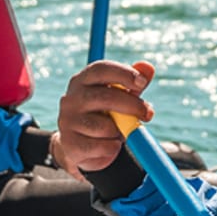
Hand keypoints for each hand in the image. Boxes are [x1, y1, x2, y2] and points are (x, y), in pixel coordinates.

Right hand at [56, 60, 155, 178]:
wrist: (78, 145)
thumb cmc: (103, 113)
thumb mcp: (118, 95)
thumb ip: (133, 81)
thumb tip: (148, 68)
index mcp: (82, 80)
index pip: (101, 70)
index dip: (124, 74)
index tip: (143, 83)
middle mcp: (71, 98)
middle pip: (105, 97)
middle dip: (132, 105)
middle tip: (148, 113)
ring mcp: (68, 121)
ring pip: (105, 127)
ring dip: (120, 131)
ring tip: (119, 132)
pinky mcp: (70, 143)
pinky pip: (102, 147)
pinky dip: (113, 147)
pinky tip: (109, 144)